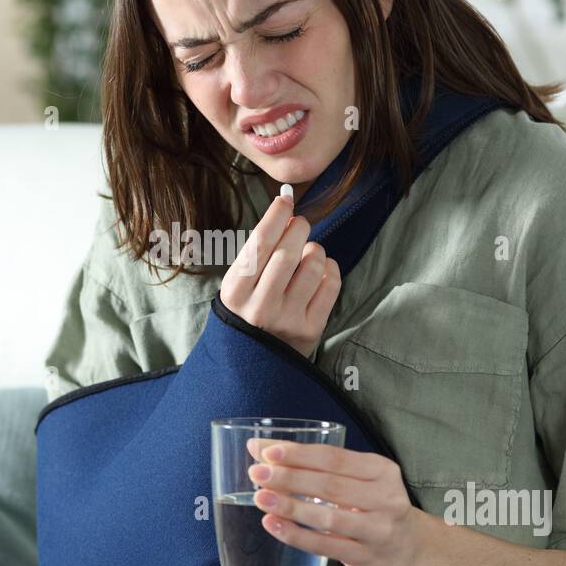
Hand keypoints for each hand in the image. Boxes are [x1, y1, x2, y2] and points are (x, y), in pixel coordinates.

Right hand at [220, 192, 339, 358]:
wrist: (254, 364)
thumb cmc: (249, 310)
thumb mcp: (240, 284)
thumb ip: (259, 251)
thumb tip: (287, 207)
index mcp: (235, 291)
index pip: (259, 243)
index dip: (276, 216)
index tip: (286, 200)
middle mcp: (260, 306)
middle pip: (288, 252)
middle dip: (299, 228)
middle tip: (300, 224)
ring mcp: (287, 319)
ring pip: (313, 266)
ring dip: (315, 250)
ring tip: (309, 253)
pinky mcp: (310, 329)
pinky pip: (330, 285)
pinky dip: (330, 268)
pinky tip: (321, 270)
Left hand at [244, 438, 427, 565]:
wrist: (413, 554)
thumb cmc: (377, 509)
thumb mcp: (362, 481)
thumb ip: (319, 466)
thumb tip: (262, 449)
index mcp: (382, 471)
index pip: (334, 457)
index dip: (299, 454)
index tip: (268, 450)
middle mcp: (384, 498)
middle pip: (329, 484)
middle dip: (289, 477)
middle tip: (258, 473)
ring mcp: (377, 530)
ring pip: (327, 517)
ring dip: (290, 506)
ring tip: (260, 498)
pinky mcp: (366, 557)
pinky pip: (325, 545)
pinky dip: (296, 535)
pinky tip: (273, 525)